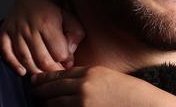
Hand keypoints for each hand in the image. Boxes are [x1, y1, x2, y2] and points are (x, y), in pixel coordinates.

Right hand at [0, 0, 84, 74]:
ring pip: (25, 58)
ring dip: (35, 70)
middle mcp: (30, 28)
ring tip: (44, 74)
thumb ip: (74, 34)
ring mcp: (15, 30)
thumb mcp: (71, 15)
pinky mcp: (5, 32)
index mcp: (48, 23)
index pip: (58, 53)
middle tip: (58, 72)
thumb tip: (69, 56)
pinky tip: (22, 72)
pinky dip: (13, 64)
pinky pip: (6, 52)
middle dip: (52, 70)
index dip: (66, 61)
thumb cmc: (55, 3)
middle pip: (41, 59)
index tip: (69, 62)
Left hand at [31, 66, 175, 106]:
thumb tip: (73, 83)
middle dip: (40, 89)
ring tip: (40, 102)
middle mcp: (83, 85)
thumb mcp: (110, 77)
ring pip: (53, 102)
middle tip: (32, 90)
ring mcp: (82, 102)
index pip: (61, 73)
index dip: (46, 76)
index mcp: (91, 72)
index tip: (37, 78)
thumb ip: (91, 78)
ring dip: (45, 103)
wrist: (144, 104)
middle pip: (53, 87)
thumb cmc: (131, 92)